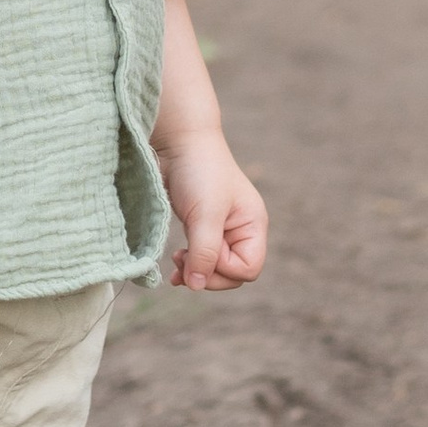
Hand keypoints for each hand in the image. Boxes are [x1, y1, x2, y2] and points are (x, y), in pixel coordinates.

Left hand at [160, 130, 268, 292]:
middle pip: (231, 273)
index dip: (223, 269)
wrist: (176, 140)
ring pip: (213, 268)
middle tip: (182, 260)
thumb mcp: (205, 215)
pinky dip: (187, 264)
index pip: (248, 268)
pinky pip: (199, 257)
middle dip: (207, 273)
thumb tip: (196, 286)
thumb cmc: (198, 171)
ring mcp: (220, 229)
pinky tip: (174, 263)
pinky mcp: (200, 226)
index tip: (202, 250)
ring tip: (176, 262)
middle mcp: (240, 230)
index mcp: (252, 225)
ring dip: (195, 270)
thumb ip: (204, 252)